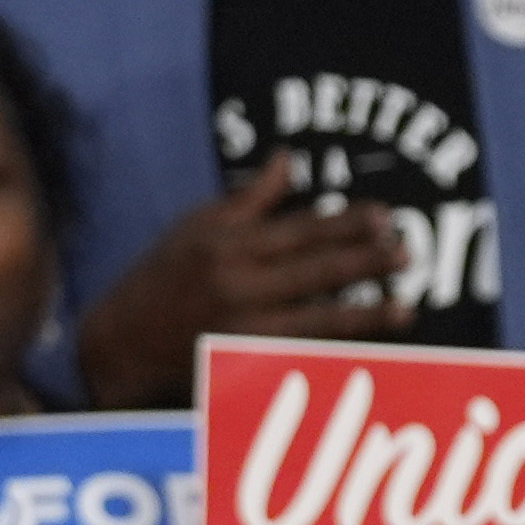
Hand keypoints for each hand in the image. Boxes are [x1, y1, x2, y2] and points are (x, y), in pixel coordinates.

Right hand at [74, 158, 415, 405]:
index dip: (345, 223)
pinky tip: (365, 353)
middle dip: (363, 262)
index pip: (299, 230)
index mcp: (228, 246)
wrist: (117, 345)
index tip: (385, 216)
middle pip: (313, 271)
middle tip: (407, 253)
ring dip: (364, 315)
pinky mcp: (240, 367)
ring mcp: (239, 330)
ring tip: (406, 308)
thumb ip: (250, 197)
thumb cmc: (160, 278)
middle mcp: (236, 286)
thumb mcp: (196, 226)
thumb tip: (289, 157)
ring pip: (314, 320)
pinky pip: (296, 360)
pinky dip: (332, 356)